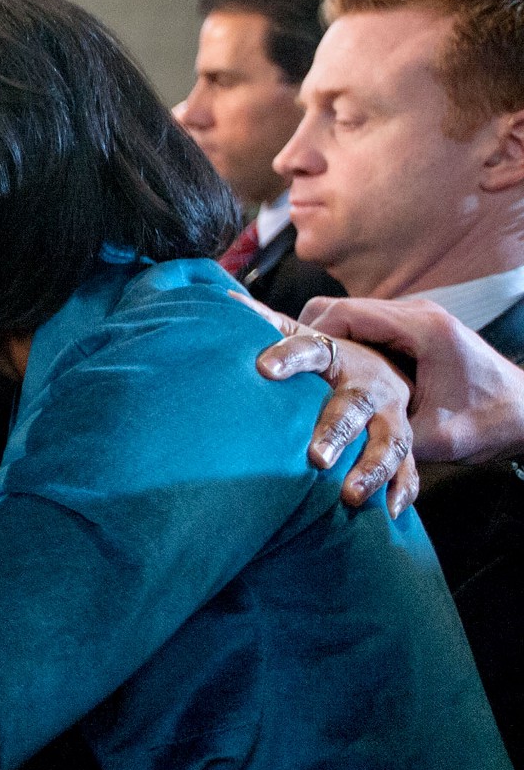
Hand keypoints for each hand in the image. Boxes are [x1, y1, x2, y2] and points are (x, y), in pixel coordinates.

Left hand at [241, 294, 417, 514]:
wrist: (383, 369)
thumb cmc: (325, 360)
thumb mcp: (301, 338)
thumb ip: (266, 324)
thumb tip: (223, 299)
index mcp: (337, 355)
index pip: (312, 350)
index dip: (288, 356)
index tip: (263, 369)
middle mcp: (368, 386)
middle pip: (355, 406)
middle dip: (337, 431)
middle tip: (316, 458)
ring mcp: (391, 417)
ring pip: (388, 442)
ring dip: (372, 469)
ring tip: (349, 495)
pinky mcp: (403, 445)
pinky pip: (409, 469)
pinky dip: (401, 489)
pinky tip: (388, 511)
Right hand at [289, 297, 523, 465]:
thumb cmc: (491, 423)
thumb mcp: (436, 438)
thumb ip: (387, 442)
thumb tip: (334, 459)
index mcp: (422, 329)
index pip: (344, 315)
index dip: (304, 337)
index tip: (276, 366)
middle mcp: (415, 314)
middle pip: (338, 310)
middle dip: (301, 337)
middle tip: (276, 370)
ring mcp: (413, 321)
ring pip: (346, 318)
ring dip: (318, 343)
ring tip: (291, 374)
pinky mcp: (411, 334)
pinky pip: (361, 330)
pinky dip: (336, 347)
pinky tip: (320, 375)